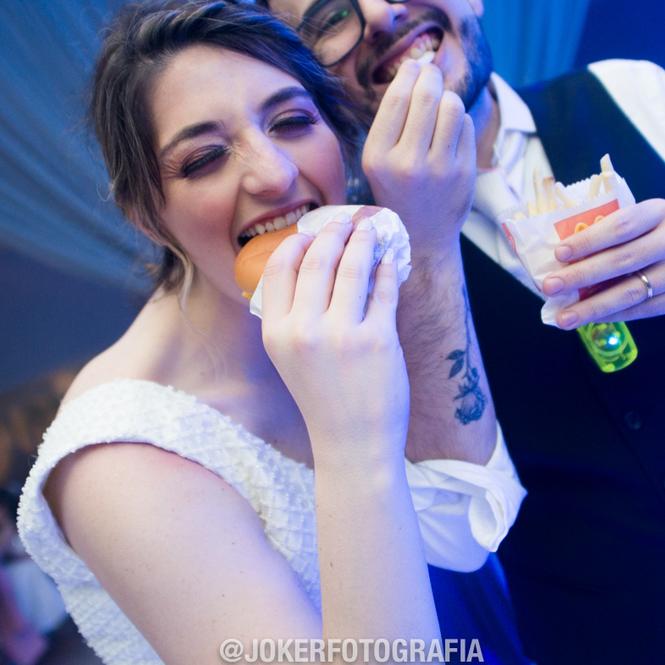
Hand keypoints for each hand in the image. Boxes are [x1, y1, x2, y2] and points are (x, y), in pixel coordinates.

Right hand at [259, 214, 408, 453]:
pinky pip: (383, 289)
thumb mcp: (289, 358)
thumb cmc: (323, 397)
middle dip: (334, 231)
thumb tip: (309, 259)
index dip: (296, 242)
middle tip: (347, 221)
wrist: (353, 444)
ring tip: (371, 230)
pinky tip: (388, 260)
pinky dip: (386, 268)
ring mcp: (343, 335)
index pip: (278, 268)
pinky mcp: (378, 340)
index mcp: (277, 333)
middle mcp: (305, 331)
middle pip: (317, 259)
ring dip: (364, 240)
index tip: (311, 232)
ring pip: (353, 266)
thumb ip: (292, 314)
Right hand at [361, 60, 475, 254]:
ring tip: (442, 104)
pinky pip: (466, 126)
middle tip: (432, 72)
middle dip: (431, 76)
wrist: (422, 235)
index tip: (414, 65)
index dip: (409, 73)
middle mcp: (406, 163)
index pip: (397, 99)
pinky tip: (451, 130)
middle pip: (427, 96)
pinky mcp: (463, 173)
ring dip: (448, 97)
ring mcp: (438, 170)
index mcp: (378, 157)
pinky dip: (460, 121)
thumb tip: (416, 67)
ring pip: (452, 107)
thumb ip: (392, 120)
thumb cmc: (398, 188)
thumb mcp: (379, 160)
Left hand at [540, 199, 664, 328]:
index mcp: (660, 212)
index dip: (588, 240)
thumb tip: (566, 255)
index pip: (620, 225)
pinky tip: (588, 319)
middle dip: (581, 275)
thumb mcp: (649, 220)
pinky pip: (640, 310)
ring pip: (629, 292)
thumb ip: (616, 231)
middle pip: (621, 260)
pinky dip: (611, 315)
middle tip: (550, 286)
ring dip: (592, 306)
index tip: (559, 253)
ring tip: (563, 317)